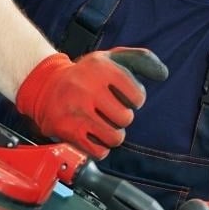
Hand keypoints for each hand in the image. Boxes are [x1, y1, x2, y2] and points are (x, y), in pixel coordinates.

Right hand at [16, 47, 167, 158]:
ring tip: (103, 123)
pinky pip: (98, 151)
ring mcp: (76, 111)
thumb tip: (164, 74)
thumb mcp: (111, 58)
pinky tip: (93, 134)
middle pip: (126, 118)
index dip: (135, 99)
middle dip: (122, 117)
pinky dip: (100, 147)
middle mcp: (87, 89)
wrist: (45, 85)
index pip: (137, 96)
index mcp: (101, 69)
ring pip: (114, 138)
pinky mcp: (67, 131)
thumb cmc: (85, 73)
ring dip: (113, 134)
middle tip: (111, 111)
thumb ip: (141, 60)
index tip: (124, 96)